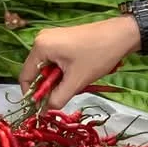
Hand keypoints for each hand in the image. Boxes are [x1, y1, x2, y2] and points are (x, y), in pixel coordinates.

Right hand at [20, 16, 138, 109]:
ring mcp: (51, 38)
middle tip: (65, 94)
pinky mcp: (61, 39)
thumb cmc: (98, 55)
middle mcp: (41, 40)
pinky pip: (55, 61)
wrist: (122, 35)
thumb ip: (57, 98)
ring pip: (47, 68)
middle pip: (36, 72)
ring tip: (75, 82)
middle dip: (48, 87)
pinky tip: (77, 73)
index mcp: (40, 47)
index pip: (25, 77)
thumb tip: (43, 111)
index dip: (32, 95)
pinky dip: (63, 72)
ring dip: (57, 80)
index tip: (42, 108)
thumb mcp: (76, 82)